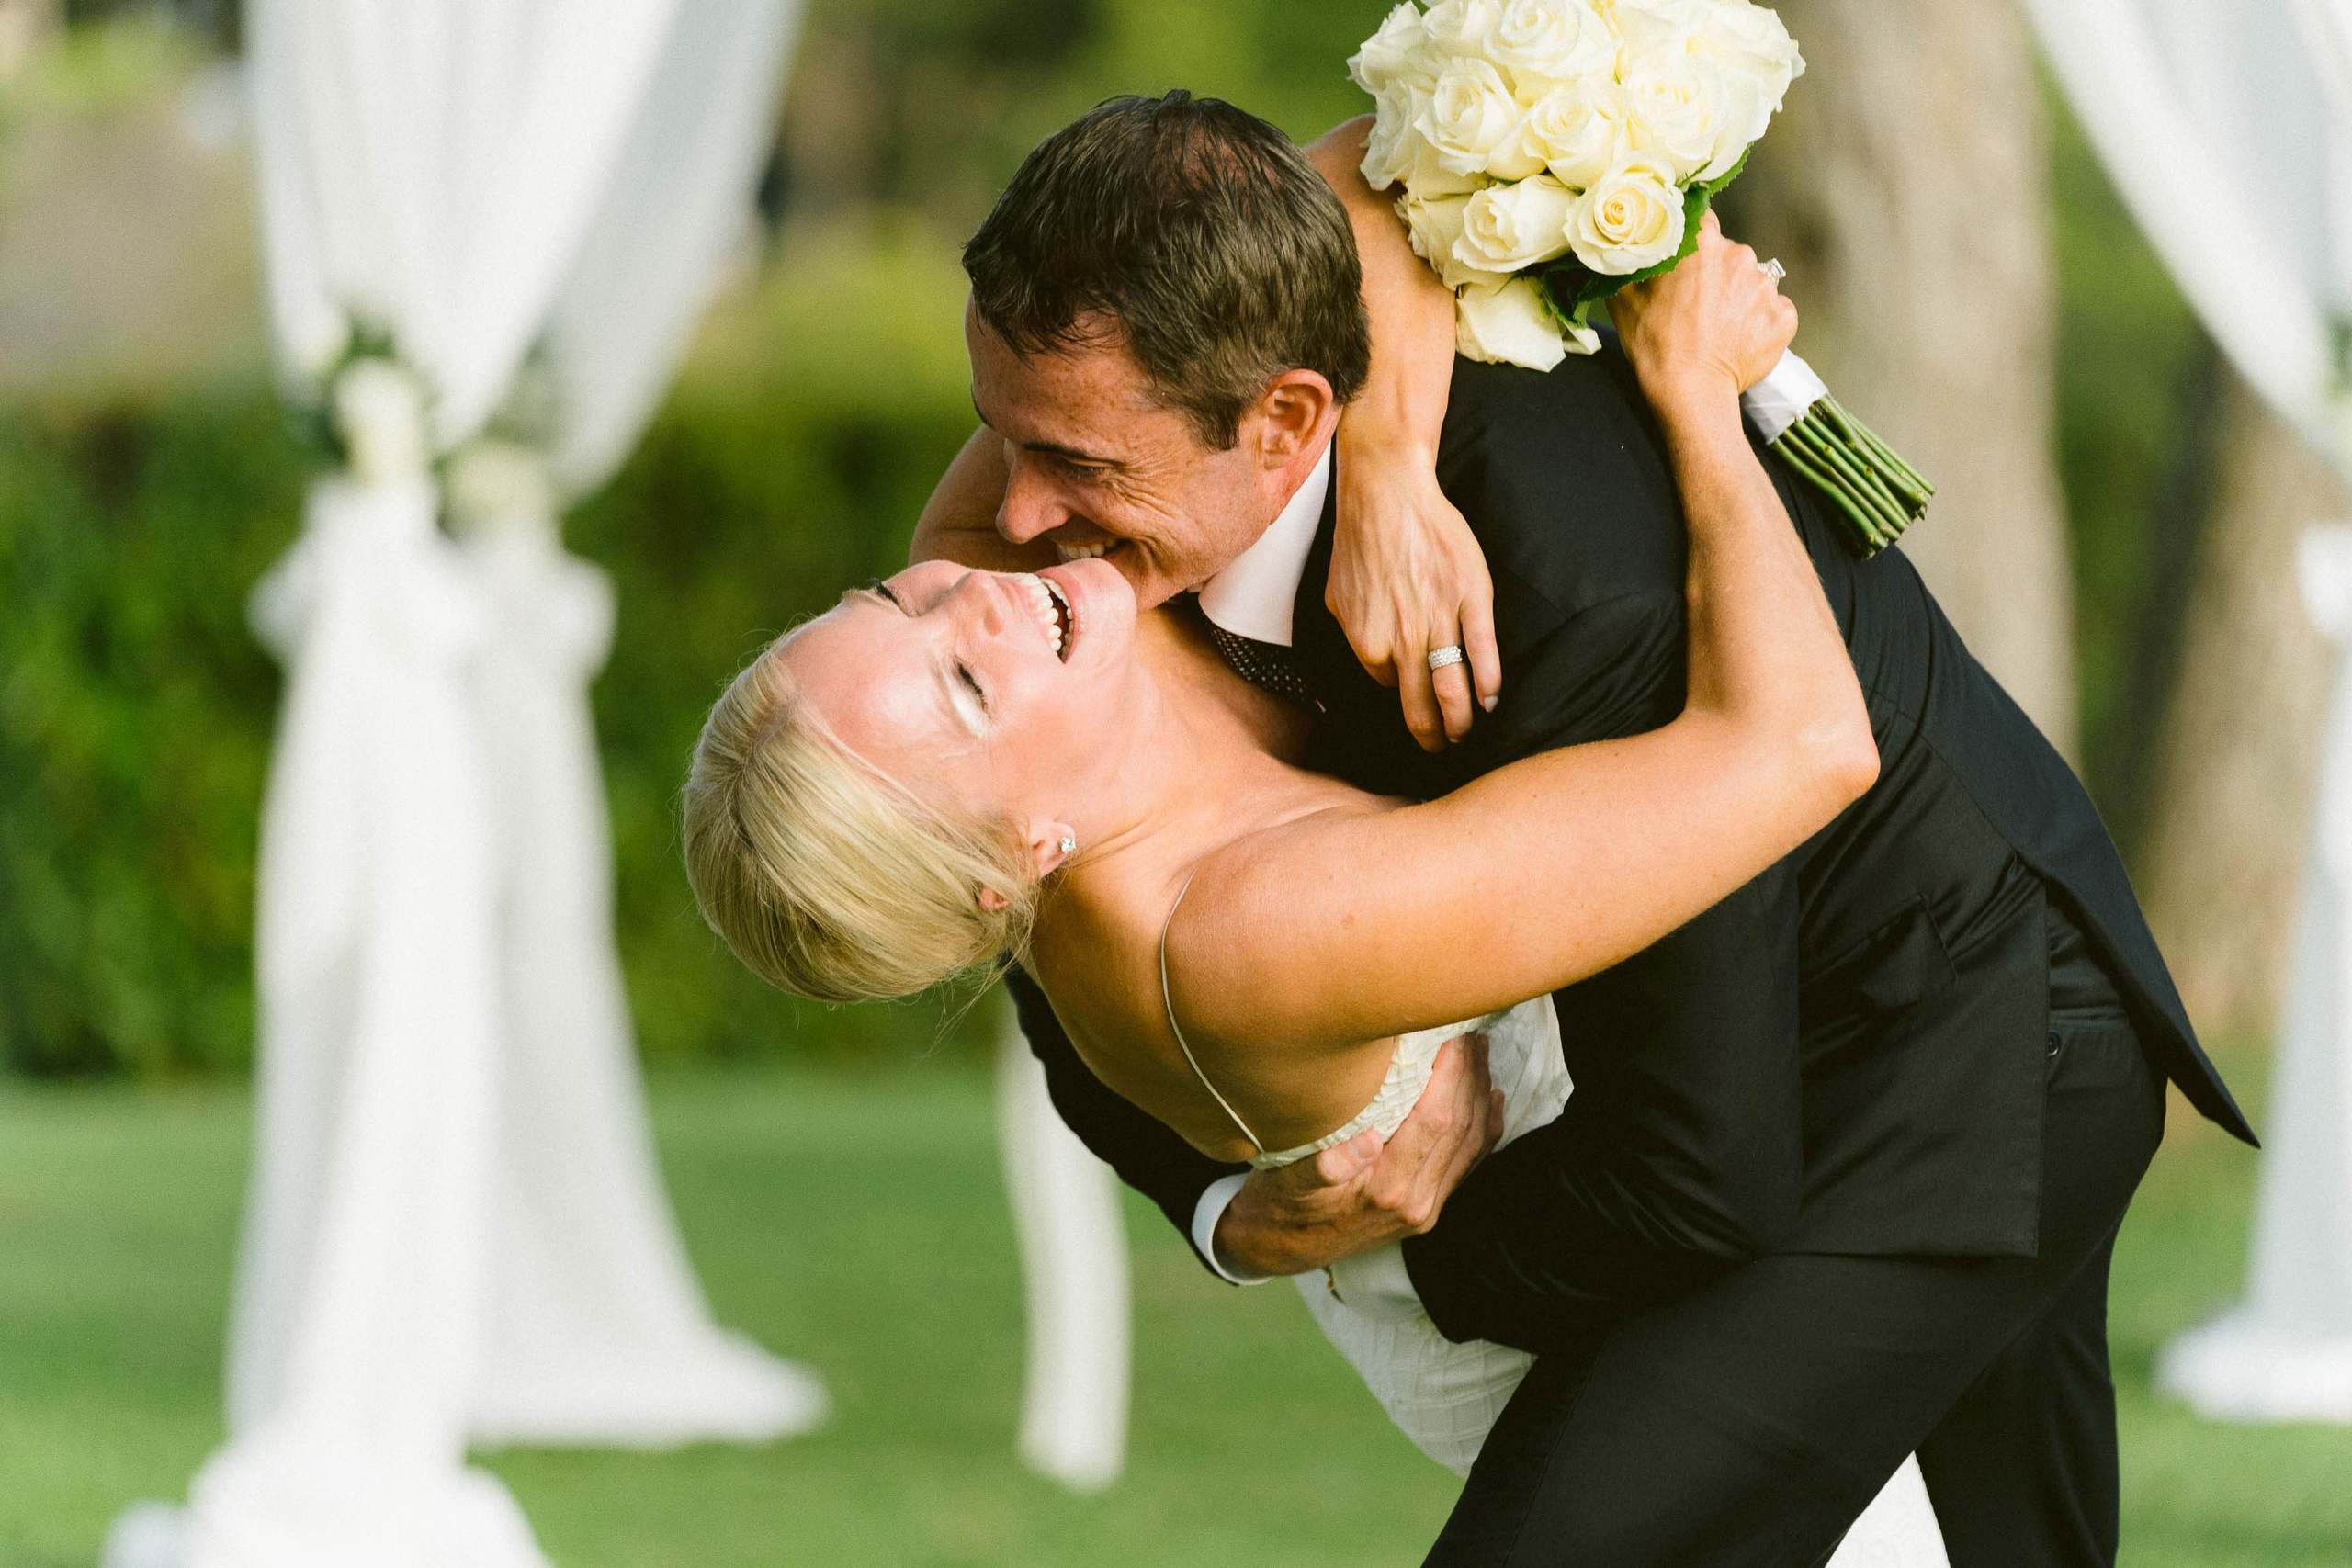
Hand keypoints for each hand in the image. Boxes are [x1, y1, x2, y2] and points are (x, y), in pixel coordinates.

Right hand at [1213, 1035, 1503, 1277]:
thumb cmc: (1282, 1203)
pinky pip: (1469, 1163)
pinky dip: (1485, 1128)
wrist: (1282, 1248)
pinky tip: (1491, 1097)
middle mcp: (1415, 1202)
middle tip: (1470, 1031)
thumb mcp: (1290, 1181)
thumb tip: (1367, 1140)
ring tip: (1480, 1051)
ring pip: (1471, 1143)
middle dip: (1470, 1075)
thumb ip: (1324, 1165)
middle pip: (1460, 1127)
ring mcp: (1426, 1208)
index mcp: (1384, 1189)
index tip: (1451, 1034)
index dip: (1450, 1074)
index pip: (1435, 1119)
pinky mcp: (1429, 1209)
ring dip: (1480, 1093)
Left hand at [1328, 427, 1503, 751]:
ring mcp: (1438, 619)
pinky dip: (1488, 681)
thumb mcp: (1336, 598)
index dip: (1402, 690)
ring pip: (1452, 688)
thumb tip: (1373, 664)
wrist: (1386, 494)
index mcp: (1367, 643)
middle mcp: (1402, 640)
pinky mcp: (1470, 597)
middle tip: (1441, 747)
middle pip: (1421, 706)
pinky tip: (1491, 698)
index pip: (1388, 686)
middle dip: (1433, 734)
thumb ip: (1355, 636)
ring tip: (1466, 735)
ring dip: (1461, 721)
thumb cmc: (1360, 542)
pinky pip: (1482, 650)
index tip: (1414, 696)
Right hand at [1611, 211, 1798, 424]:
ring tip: (1716, 329)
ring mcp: (1766, 286)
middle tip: (1694, 307)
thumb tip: (1625, 248)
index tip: (1682, 261)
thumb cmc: (1654, 345)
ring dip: (1736, 299)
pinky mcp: (1784, 316)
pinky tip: (1737, 340)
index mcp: (1702, 241)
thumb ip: (1630, 263)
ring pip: (1750, 283)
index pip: (1701, 220)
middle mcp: (1740, 254)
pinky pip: (1772, 311)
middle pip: (1728, 254)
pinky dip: (1758, 322)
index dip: (1691, 240)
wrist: (1690, 391)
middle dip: (1714, 274)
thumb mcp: (1623, 298)